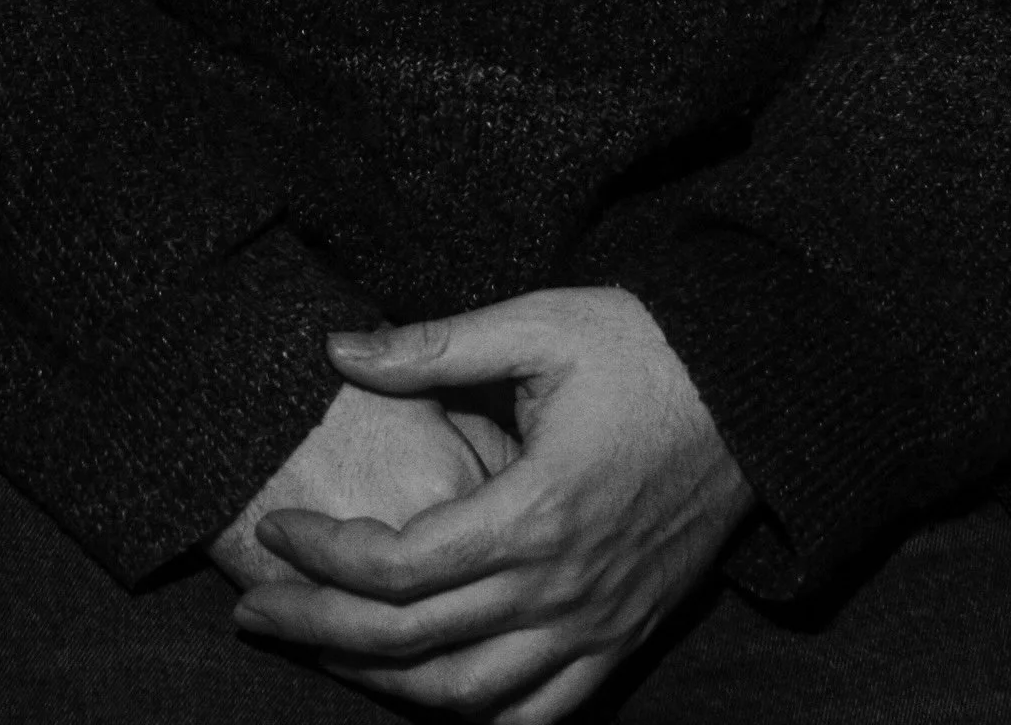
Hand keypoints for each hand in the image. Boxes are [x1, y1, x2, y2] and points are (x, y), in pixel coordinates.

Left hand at [231, 288, 754, 722]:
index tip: (275, 532)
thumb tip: (337, 347)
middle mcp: (561, 587)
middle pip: (412, 644)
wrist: (757, 395)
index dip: (323, 558)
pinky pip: (539, 716)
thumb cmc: (647, 349)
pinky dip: (474, 719)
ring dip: (380, 685)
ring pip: (467, 699)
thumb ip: (435, 345)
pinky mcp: (622, 638)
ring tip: (320, 649)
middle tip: (253, 609)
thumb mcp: (542, 324)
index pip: (399, 567)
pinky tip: (427, 694)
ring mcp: (595, 625)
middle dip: (318, 631)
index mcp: (535, 510)